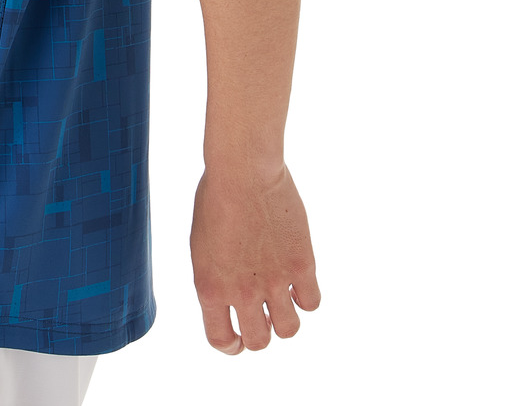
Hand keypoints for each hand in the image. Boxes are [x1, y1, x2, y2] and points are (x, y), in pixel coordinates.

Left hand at [190, 160, 319, 352]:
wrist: (242, 170)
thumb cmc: (217, 197)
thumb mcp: (202, 244)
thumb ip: (215, 278)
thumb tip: (231, 299)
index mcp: (209, 287)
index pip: (221, 339)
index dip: (232, 345)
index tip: (239, 339)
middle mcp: (242, 292)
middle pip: (258, 342)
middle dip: (260, 333)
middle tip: (264, 316)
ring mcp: (274, 282)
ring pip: (289, 330)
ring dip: (285, 320)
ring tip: (282, 299)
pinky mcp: (301, 266)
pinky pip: (312, 302)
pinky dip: (306, 296)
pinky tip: (299, 279)